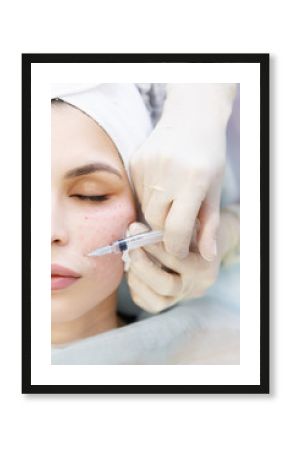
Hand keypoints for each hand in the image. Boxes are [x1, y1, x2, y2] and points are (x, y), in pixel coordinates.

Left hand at [126, 211, 238, 312]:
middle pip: (166, 285)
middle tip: (130, 247)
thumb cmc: (190, 229)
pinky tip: (134, 268)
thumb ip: (175, 226)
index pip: (176, 260)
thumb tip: (139, 229)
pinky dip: (135, 286)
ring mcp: (180, 297)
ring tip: (131, 257)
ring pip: (156, 301)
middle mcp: (194, 286)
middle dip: (143, 266)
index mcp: (205, 267)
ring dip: (137, 277)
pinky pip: (145, 302)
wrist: (199, 249)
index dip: (153, 245)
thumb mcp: (189, 222)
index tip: (136, 229)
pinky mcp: (165, 303)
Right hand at [130, 83, 235, 260]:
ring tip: (171, 197)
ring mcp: (147, 165)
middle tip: (176, 224)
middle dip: (165, 229)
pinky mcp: (134, 161)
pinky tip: (161, 184)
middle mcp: (168, 171)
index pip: (177, 228)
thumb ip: (209, 225)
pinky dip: (148, 197)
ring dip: (157, 212)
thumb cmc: (208, 157)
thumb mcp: (215, 190)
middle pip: (156, 221)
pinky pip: (136, 193)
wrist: (191, 118)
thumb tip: (206, 257)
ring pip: (145, 209)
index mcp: (194, 180)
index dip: (177, 246)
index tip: (179, 250)